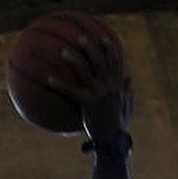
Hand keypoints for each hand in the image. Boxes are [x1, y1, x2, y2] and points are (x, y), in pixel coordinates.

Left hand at [45, 32, 131, 149]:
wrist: (111, 140)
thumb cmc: (117, 125)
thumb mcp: (126, 107)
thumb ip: (128, 92)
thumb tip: (129, 79)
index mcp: (118, 85)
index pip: (116, 63)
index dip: (110, 49)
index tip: (103, 38)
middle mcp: (109, 86)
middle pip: (100, 62)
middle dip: (90, 48)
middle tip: (80, 38)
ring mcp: (99, 93)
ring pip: (85, 72)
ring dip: (74, 60)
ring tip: (62, 52)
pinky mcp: (88, 103)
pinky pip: (71, 91)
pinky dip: (60, 84)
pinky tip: (48, 79)